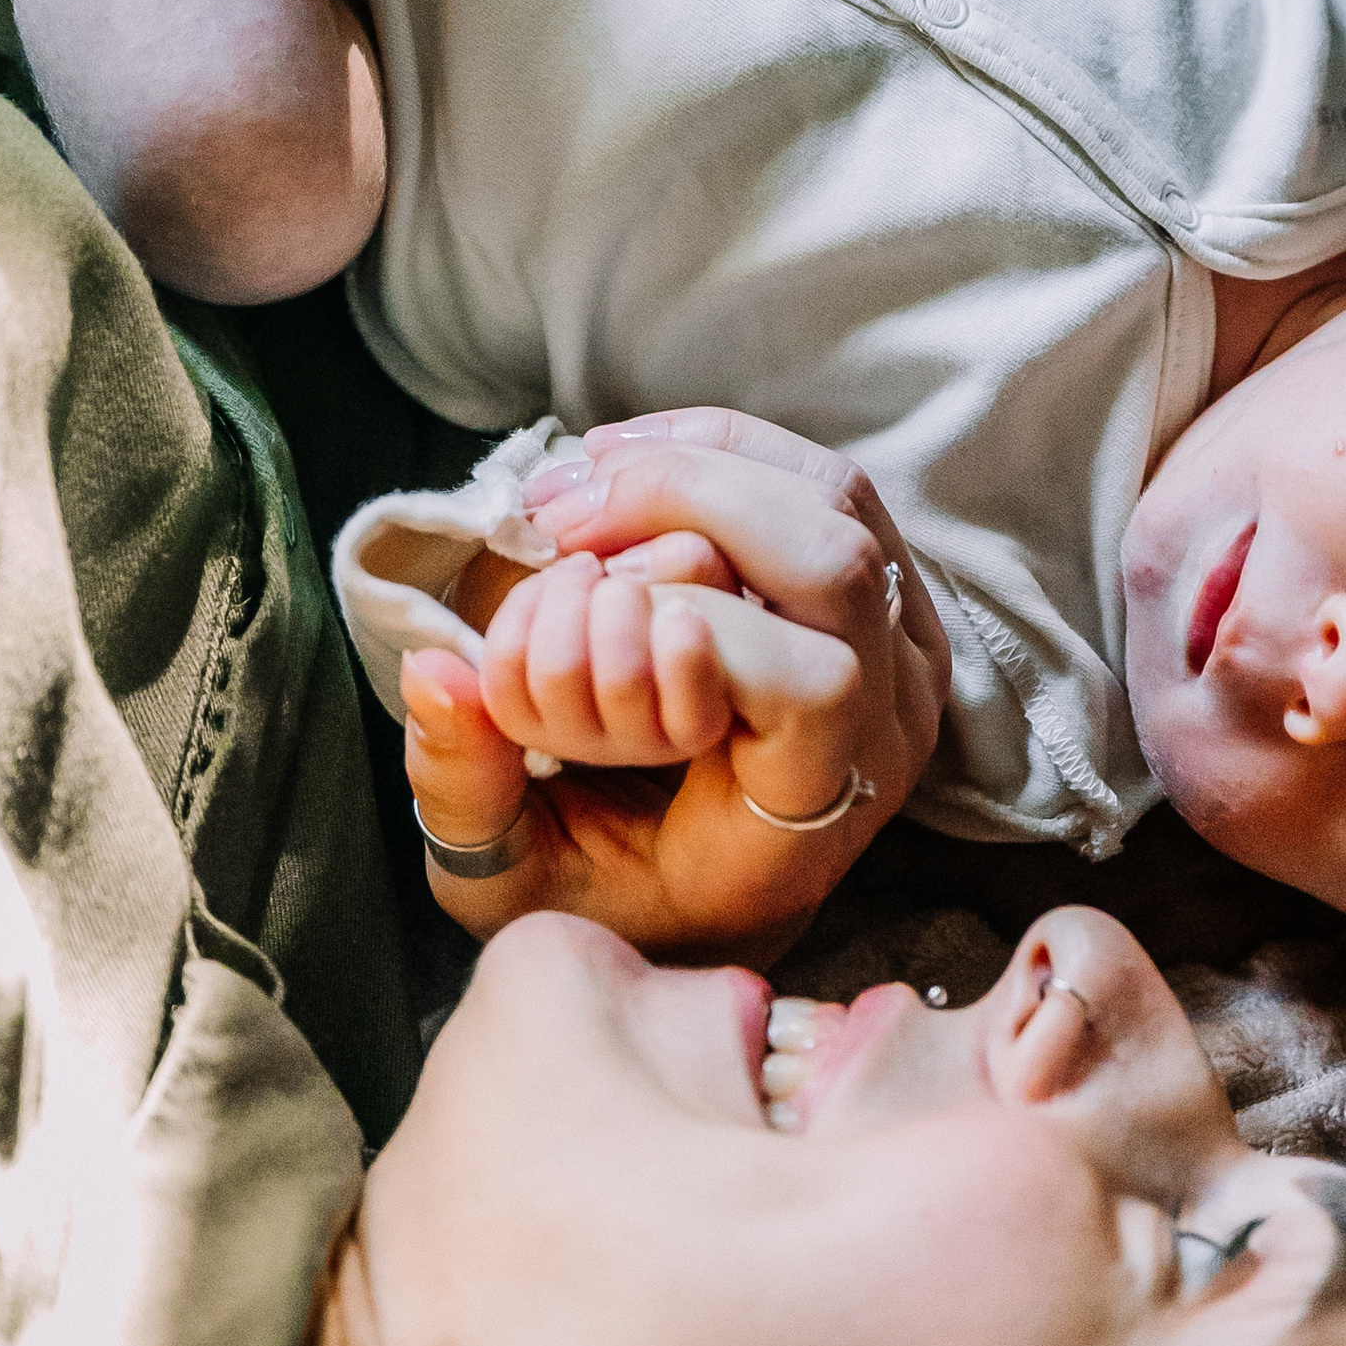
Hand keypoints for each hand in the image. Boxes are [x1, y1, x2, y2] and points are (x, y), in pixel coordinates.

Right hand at [400, 422, 950, 966]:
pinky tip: (619, 460)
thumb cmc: (615, 896)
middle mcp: (887, 724)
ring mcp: (903, 645)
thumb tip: (442, 671)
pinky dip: (716, 449)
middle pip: (831, 559)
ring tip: (573, 490)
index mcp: (814, 815)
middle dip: (680, 506)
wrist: (706, 890)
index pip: (813, 685)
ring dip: (691, 465)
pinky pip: (818, 478)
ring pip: (829, 498)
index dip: (704, 625)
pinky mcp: (886, 586)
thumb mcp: (514, 885)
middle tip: (556, 523)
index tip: (593, 601)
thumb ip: (468, 792)